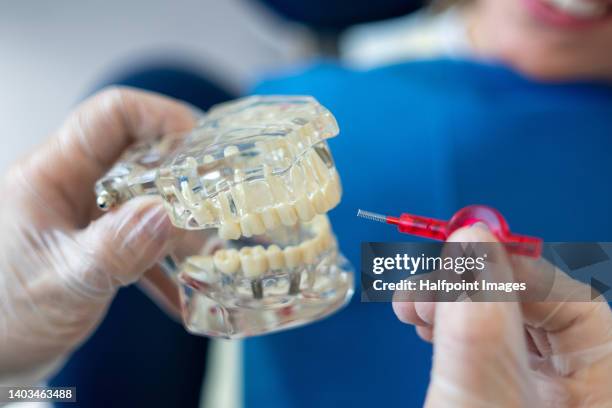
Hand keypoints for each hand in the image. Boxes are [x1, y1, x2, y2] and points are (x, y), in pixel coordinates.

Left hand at [0, 87, 193, 383]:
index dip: (161, 118)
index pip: (111, 115)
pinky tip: (186, 288)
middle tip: (220, 200)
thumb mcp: (62, 284)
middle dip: (184, 173)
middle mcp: (71, 186)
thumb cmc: (2, 319)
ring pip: (146, 196)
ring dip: (182, 221)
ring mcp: (85, 216)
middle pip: (139, 152)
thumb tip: (166, 214)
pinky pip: (143, 237)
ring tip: (213, 249)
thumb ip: (113, 251)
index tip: (202, 147)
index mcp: (52, 175)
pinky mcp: (96, 244)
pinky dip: (167, 258)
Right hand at [393, 225, 611, 406]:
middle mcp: (574, 389)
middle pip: (534, 310)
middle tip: (427, 287)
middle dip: (471, 289)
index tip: (462, 255)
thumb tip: (473, 241)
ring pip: (501, 326)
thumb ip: (481, 324)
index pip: (576, 304)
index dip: (517, 272)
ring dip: (450, 305)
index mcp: (603, 388)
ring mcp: (535, 396)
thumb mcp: (484, 402)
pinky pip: (479, 348)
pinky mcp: (498, 398)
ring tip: (412, 305)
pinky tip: (422, 323)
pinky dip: (447, 329)